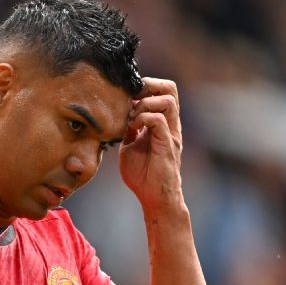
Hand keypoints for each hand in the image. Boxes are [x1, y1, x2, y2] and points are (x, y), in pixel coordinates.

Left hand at [119, 77, 183, 210]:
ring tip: (131, 118)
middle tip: (130, 99)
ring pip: (167, 100)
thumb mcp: (129, 146)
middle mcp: (170, 124)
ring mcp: (170, 133)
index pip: (162, 91)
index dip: (144, 86)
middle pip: (170, 89)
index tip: (125, 95)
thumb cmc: (142, 174)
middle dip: (148, 86)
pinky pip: (159, 120)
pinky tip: (131, 128)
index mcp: (162, 122)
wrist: (154, 197)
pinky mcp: (167, 145)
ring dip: (144, 104)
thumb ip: (127, 130)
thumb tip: (115, 116)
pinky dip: (143, 118)